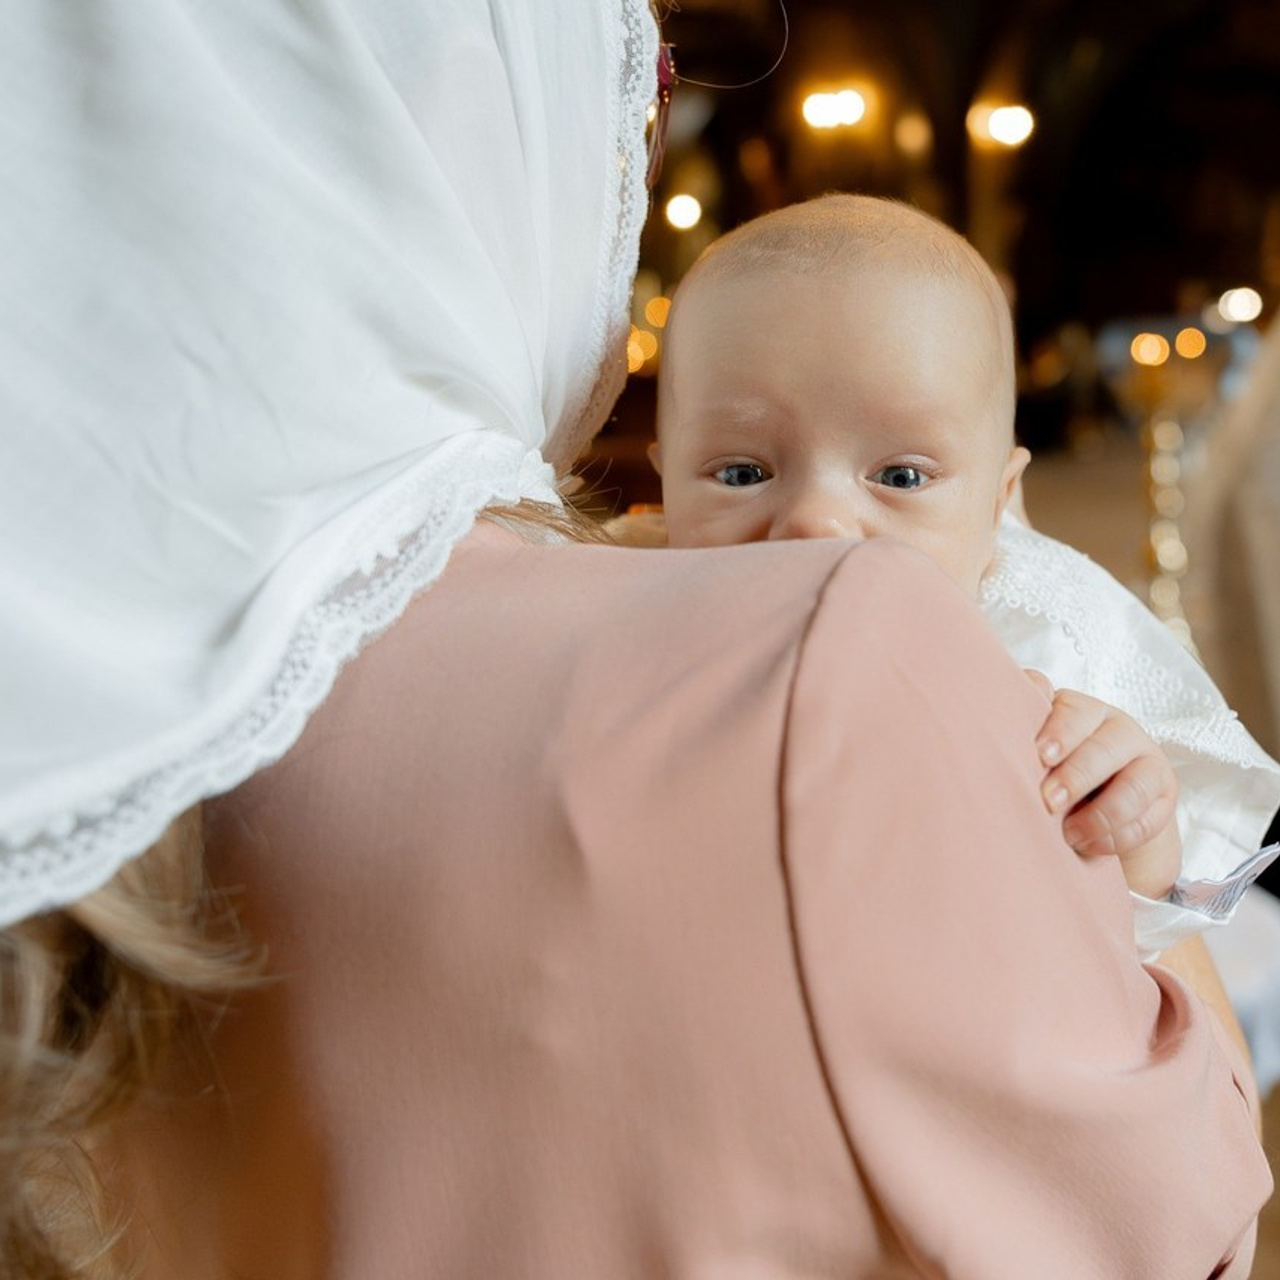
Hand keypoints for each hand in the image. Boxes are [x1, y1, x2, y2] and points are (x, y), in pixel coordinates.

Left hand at [1029, 677, 1179, 899]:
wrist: (1096, 811)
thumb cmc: (1050, 776)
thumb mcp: (1033, 757)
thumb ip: (1017, 734)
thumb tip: (981, 718)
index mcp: (1078, 712)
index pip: (1073, 709)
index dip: (1058, 730)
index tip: (1040, 754)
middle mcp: (1115, 728)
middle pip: (1104, 746)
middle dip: (1076, 775)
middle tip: (1049, 801)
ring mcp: (1145, 759)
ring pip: (1135, 783)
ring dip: (1102, 814)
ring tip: (1070, 835)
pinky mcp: (1163, 793)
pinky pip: (1150, 816)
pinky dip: (1119, 835)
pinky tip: (1092, 846)